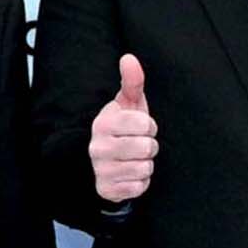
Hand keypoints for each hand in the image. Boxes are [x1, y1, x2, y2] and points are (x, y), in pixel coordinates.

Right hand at [87, 53, 158, 205]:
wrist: (103, 162)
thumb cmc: (122, 128)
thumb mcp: (128, 104)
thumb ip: (131, 81)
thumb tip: (129, 57)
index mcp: (103, 123)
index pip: (144, 123)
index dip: (149, 126)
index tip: (141, 127)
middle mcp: (98, 147)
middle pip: (147, 147)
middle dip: (149, 146)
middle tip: (138, 145)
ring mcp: (101, 170)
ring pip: (145, 168)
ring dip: (145, 164)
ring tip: (134, 159)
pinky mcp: (107, 190)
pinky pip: (139, 187)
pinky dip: (140, 182)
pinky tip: (129, 174)